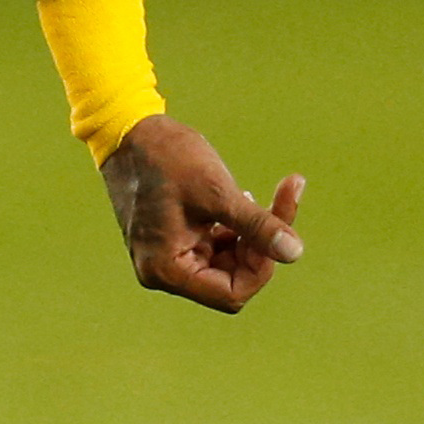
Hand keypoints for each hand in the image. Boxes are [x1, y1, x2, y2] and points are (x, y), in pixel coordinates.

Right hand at [101, 114, 305, 313]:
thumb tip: (294, 253)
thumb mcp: (217, 193)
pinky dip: (237, 226)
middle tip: (278, 200)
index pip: (231, 293)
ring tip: (254, 193)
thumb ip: (257, 227)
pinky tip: (241, 196)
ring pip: (230, 262)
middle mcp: (163, 271)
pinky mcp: (176, 240)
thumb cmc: (167, 160)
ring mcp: (169, 256)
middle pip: (233, 279)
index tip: (277, 229)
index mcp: (165, 269)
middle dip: (260, 245)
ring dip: (252, 233)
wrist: (130, 131)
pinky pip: (218, 246)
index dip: (262, 265)